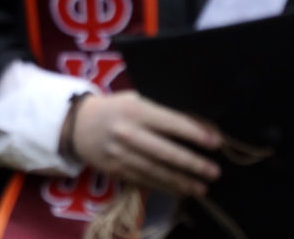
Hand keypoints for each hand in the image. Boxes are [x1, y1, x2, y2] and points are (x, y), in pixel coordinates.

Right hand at [64, 92, 221, 198]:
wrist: (78, 125)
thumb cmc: (115, 109)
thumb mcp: (134, 101)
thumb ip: (158, 114)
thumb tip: (193, 129)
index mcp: (135, 110)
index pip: (170, 123)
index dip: (194, 134)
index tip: (216, 142)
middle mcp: (128, 133)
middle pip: (165, 152)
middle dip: (192, 164)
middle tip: (214, 172)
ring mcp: (121, 154)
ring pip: (156, 171)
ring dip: (182, 182)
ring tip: (202, 188)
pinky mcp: (117, 171)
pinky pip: (145, 181)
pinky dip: (165, 187)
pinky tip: (181, 191)